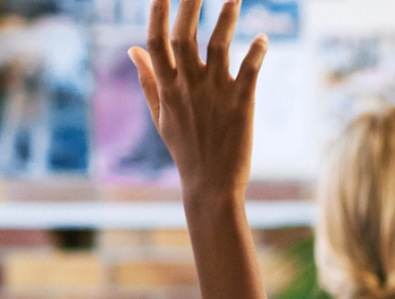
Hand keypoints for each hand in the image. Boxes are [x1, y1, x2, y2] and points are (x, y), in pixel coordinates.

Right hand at [129, 0, 267, 201]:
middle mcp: (188, 87)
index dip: (157, 13)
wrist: (211, 185)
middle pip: (184, 36)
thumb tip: (133, 48)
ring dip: (226, 19)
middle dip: (189, 5)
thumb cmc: (185, 149)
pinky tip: (262, 38)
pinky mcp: (241, 104)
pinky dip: (256, 53)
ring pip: (218, 47)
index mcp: (167, 88)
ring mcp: (214, 94)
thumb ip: (147, 79)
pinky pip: (249, 71)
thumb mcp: (160, 114)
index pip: (156, 42)